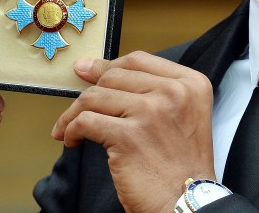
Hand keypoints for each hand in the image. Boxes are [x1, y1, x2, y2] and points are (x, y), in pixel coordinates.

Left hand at [52, 52, 215, 212]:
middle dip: (89, 91)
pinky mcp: (129, 136)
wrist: (188, 204)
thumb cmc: (181, 166)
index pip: (138, 60)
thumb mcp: (183, 115)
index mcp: (189, 84)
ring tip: (69, 127)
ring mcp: (151, 112)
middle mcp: (174, 93)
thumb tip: (98, 69)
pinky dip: (71, 128)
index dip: (107, 64)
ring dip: (74, 112)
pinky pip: (86, 121)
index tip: (87, 70)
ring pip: (95, 96)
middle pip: (114, 76)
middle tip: (75, 106)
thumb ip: (153, 91)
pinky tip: (72, 139)